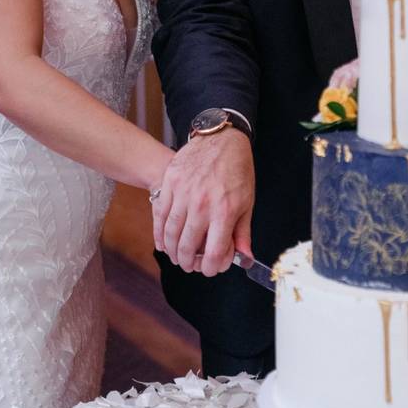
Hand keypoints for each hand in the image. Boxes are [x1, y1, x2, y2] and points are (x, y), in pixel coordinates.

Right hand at [152, 128, 254, 276]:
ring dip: (172, 251)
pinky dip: (160, 233)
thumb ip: (243, 232)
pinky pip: (160, 215)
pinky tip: (163, 242)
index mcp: (224, 212)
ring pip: (171, 233)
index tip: (209, 268)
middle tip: (189, 266)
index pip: (212, 253)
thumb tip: (244, 257)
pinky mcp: (170, 184)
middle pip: (187, 247)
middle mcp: (202, 205)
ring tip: (176, 257)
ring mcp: (183, 194)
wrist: (221, 139)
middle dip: (187, 263)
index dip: (210, 267)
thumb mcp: (247, 202)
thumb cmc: (237, 171)